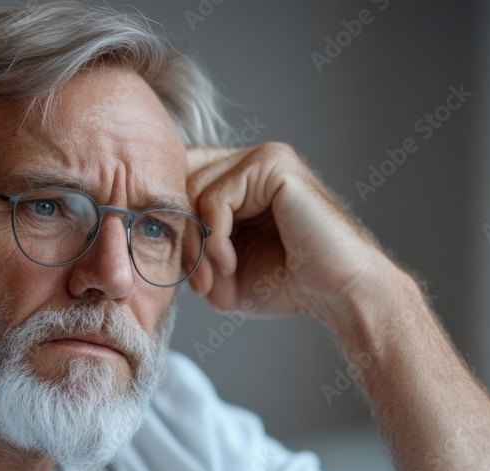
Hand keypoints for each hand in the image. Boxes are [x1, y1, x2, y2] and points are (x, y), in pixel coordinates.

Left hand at [186, 143, 391, 320]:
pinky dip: (215, 238)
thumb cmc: (288, 284)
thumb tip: (150, 234)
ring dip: (197, 243)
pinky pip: (215, 197)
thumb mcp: (222, 267)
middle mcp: (252, 161)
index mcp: (241, 180)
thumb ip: (191, 244)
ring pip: (194, 190)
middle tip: (197, 281)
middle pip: (181, 184)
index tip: (185, 273)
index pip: (180, 183)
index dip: (171, 227)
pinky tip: (231, 263)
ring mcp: (264, 158)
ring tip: (215, 277)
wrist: (339, 294)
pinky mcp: (273, 165)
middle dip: (181, 238)